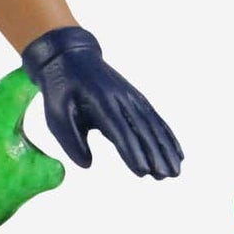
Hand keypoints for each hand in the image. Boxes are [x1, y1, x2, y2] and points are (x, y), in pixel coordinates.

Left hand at [21, 26, 182, 178]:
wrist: (71, 57)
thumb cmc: (61, 89)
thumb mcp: (56, 114)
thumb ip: (70, 140)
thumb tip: (87, 164)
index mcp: (101, 102)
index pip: (120, 130)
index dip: (132, 151)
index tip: (143, 171)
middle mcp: (121, 99)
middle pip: (142, 130)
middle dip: (155, 155)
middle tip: (165, 176)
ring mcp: (132, 98)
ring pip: (153, 126)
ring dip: (166, 149)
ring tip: (175, 171)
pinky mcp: (136, 99)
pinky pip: (155, 119)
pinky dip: (167, 136)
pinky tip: (177, 152)